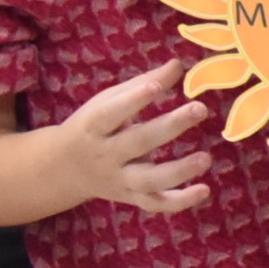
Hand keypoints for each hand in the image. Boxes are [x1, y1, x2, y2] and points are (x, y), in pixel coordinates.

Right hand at [42, 59, 217, 214]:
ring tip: (207, 158)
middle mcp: (105, 156)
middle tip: (200, 109)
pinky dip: (179, 202)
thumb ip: (142, 84)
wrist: (62, 170)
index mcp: (93, 127)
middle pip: (137, 143)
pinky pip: (155, 204)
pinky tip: (205, 190)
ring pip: (148, 180)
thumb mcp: (107, 102)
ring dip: (179, 171)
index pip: (111, 113)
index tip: (158, 85)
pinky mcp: (131, 197)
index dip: (133, 100)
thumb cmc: (93, 127)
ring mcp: (119, 180)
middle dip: (169, 127)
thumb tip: (178, 64)